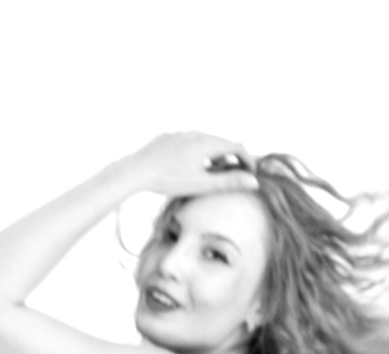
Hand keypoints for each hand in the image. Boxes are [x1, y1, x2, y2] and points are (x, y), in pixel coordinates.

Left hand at [127, 132, 257, 197]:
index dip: (247, 158)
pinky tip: (189, 163)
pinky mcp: (167, 137)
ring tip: (214, 168)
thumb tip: (254, 182)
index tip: (250, 171)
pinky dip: (195, 151)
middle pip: (221, 142)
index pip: (236, 146)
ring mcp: (180, 133)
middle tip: (236, 169)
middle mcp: (196, 133)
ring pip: (203, 141)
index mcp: (208, 143)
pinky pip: (187, 142)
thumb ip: (227, 182)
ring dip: (213, 152)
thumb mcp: (200, 184)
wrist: (135, 170)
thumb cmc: (167, 179)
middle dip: (231, 155)